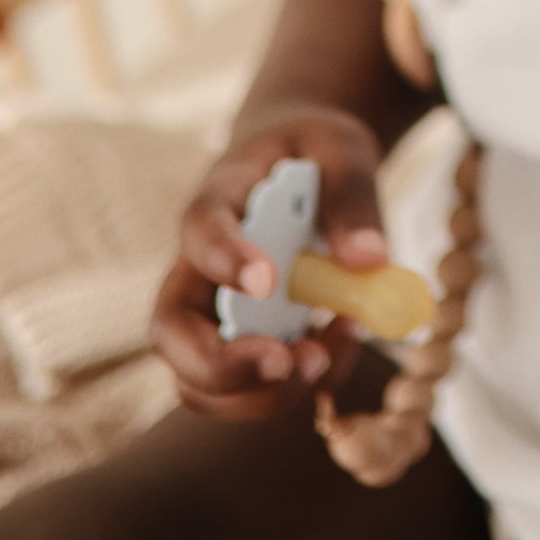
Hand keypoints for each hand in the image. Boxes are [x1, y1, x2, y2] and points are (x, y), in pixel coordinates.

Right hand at [149, 104, 389, 418]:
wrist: (300, 162)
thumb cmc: (314, 151)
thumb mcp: (342, 147)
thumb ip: (353, 194)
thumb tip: (368, 258)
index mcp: (219, 200)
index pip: (200, 232)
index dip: (225, 260)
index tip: (267, 282)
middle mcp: (198, 265)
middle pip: (171, 332)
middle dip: (222, 365)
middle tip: (288, 362)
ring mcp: (214, 312)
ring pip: (200, 381)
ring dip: (262, 392)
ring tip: (327, 355)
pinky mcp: (244, 342)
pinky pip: (252, 388)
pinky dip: (300, 385)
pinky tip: (342, 340)